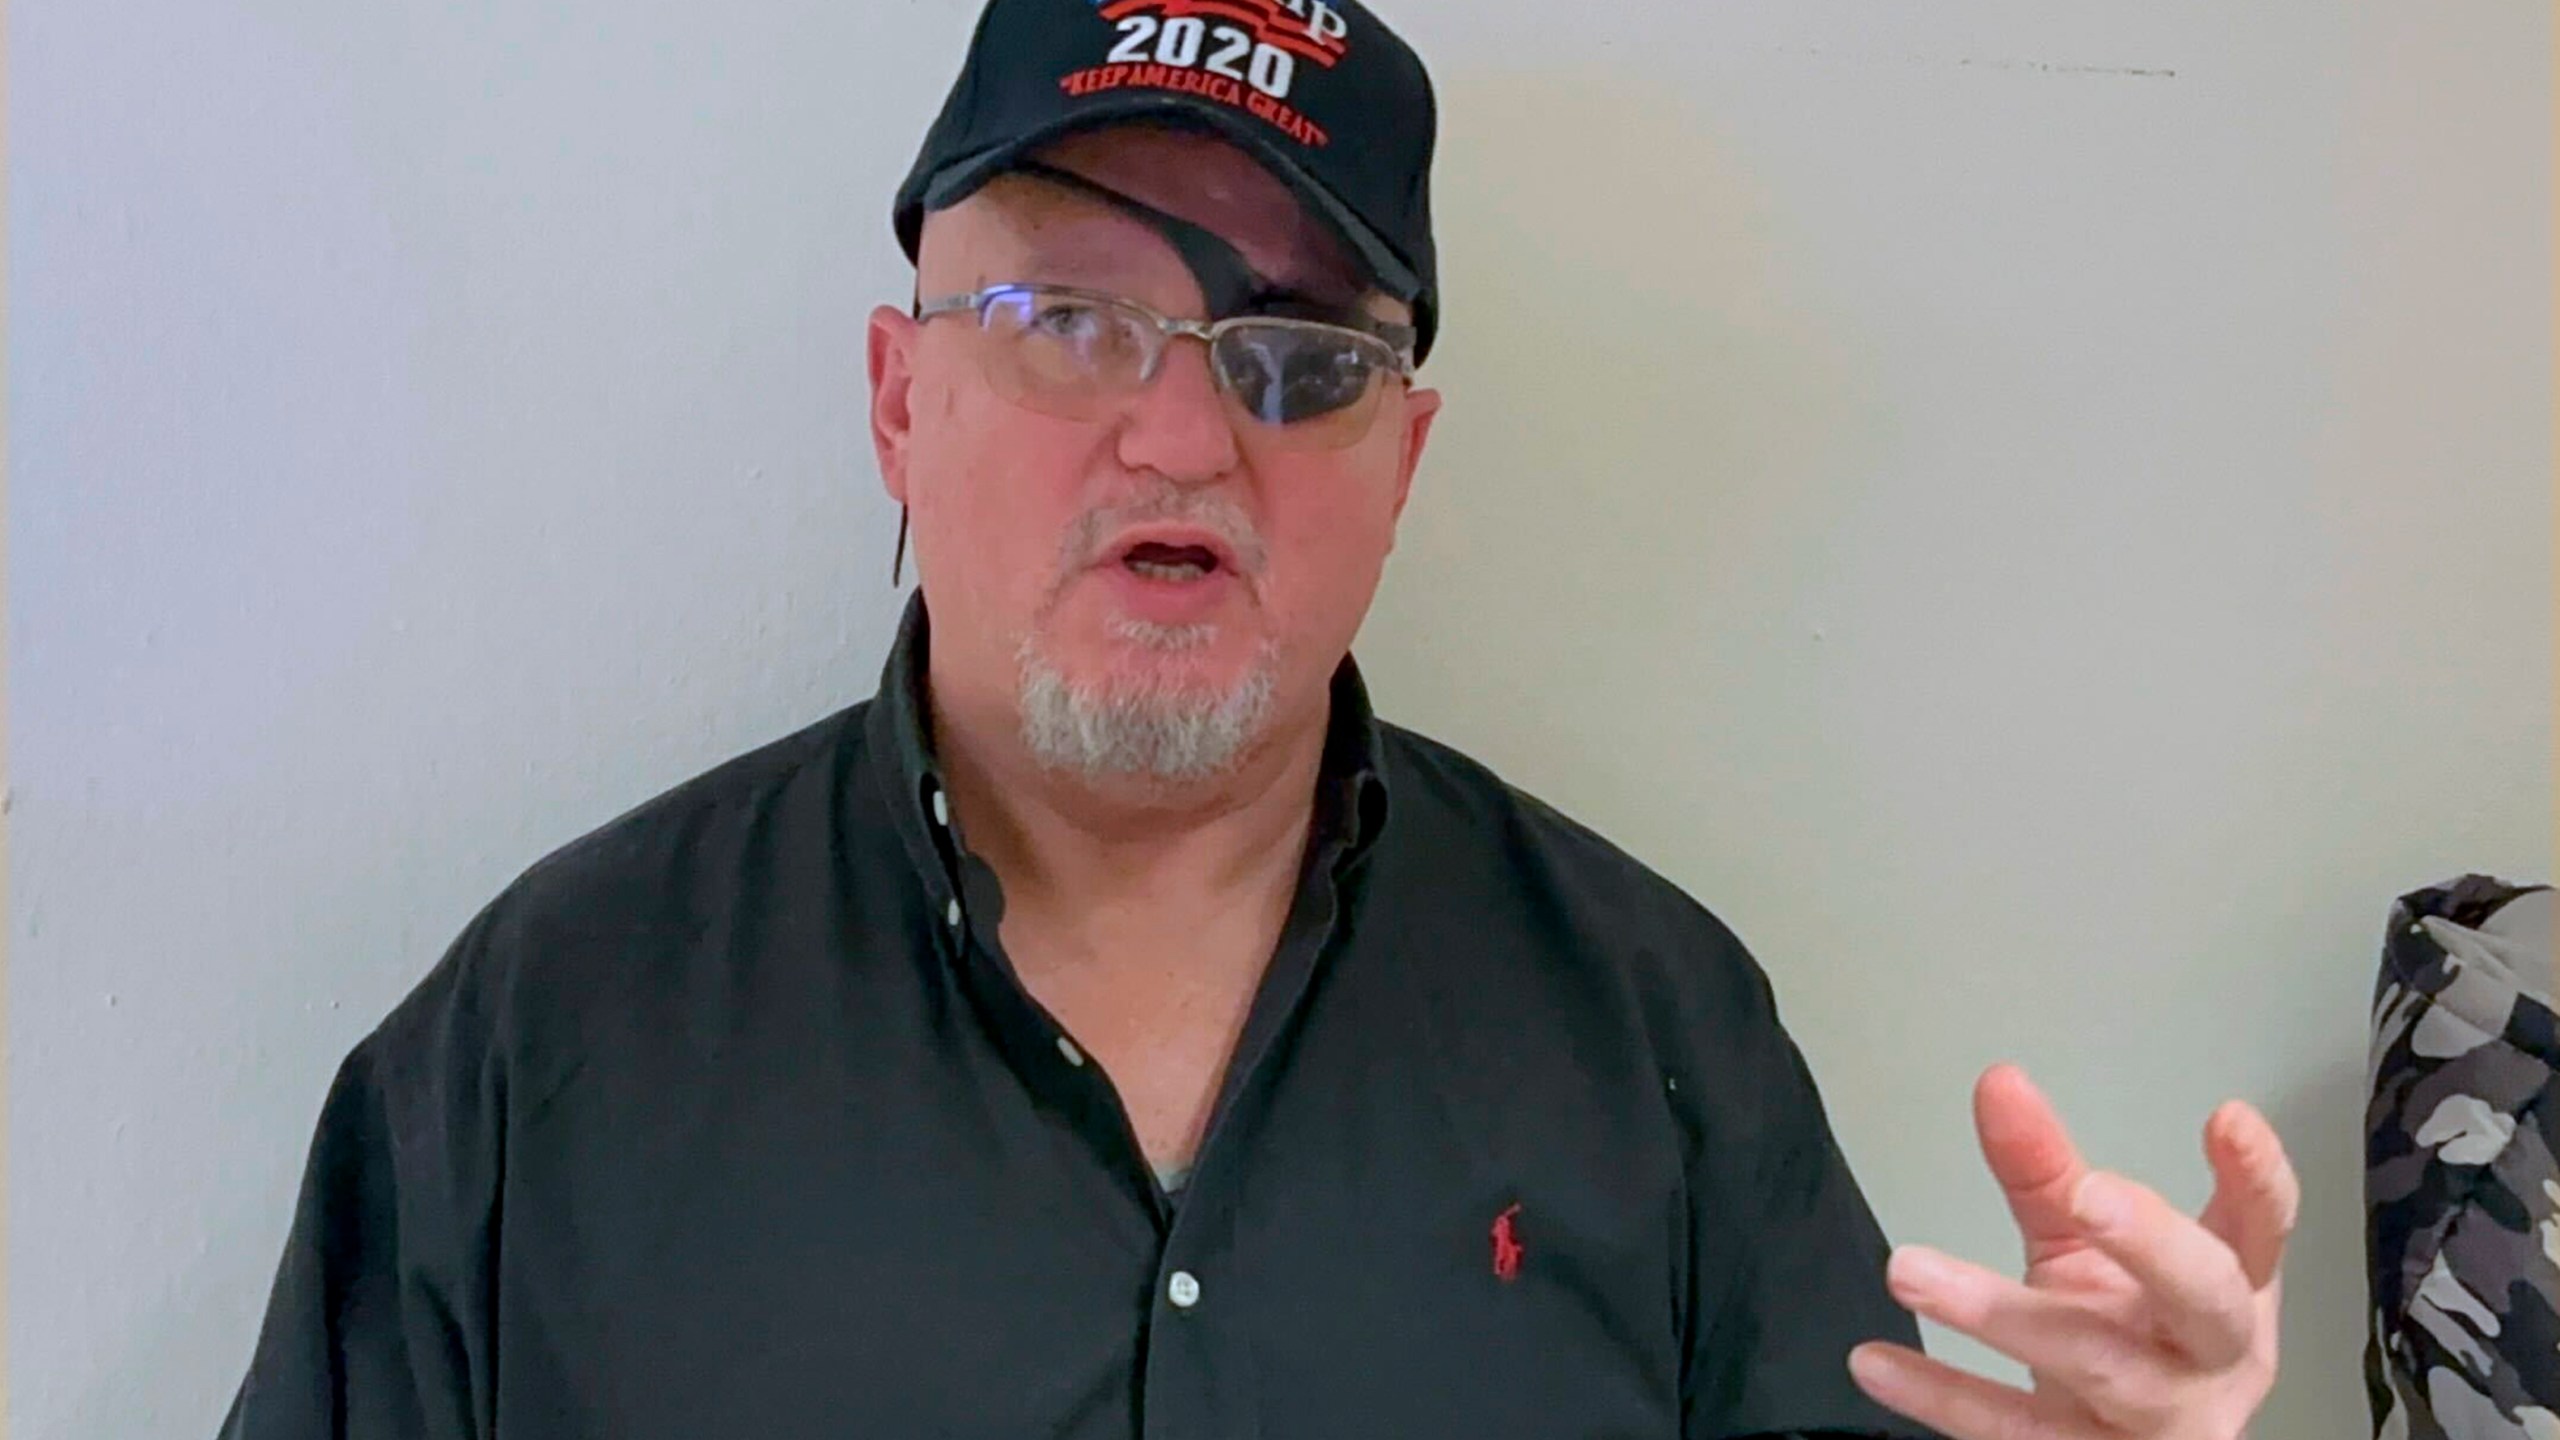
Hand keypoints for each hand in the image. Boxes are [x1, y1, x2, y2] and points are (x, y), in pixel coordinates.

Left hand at [1846, 1064, 2297, 1439]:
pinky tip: (1878, 1362)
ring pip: (2094, 1364)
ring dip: (2001, 1315)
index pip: (2264, 1227)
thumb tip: (1998, 1085)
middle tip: (2088, 1195)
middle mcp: (2207, 1358)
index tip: (2224, 1117)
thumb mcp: (2088, 1248)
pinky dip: (1943, 1395)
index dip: (2258, 1176)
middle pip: (2204, 1299)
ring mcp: (2156, 1420)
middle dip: (2152, 1244)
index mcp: (2228, 1291)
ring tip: (1908, 1268)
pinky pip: (2016, 1432)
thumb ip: (2046, 1170)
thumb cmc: (2126, 1336)